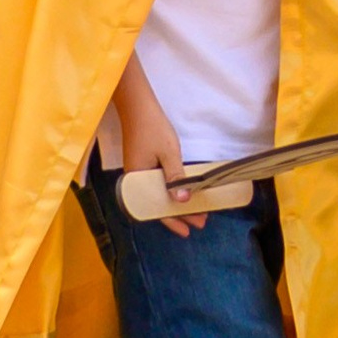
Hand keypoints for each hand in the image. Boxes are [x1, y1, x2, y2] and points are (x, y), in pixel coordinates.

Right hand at [116, 87, 203, 235]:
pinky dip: (171, 191)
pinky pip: (157, 185)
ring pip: (158, 195)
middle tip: (201, 221)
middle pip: (158, 205)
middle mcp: (136, 181)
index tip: (188, 231)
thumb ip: (176, 177)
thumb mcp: (168, 152)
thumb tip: (183, 202)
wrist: (137, 106)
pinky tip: (183, 194)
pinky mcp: (143, 165)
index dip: (172, 222)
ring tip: (197, 211)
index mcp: (137, 181)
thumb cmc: (152, 128)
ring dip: (177, 203)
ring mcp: (139, 173)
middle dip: (180, 215)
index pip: (155, 209)